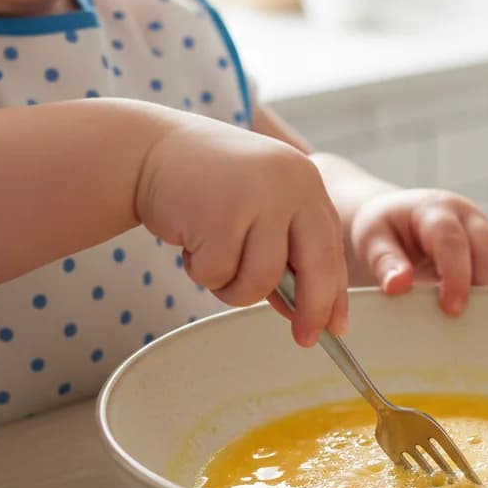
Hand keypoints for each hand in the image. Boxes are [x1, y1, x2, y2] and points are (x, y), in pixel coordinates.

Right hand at [135, 112, 347, 345]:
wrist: (150, 149)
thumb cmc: (208, 188)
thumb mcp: (258, 210)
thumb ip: (283, 253)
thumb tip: (303, 311)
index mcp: (306, 183)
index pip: (332, 249)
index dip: (335, 293)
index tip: (336, 328)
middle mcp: (290, 185)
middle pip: (316, 267)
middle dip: (311, 310)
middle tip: (305, 339)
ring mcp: (256, 197)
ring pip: (261, 280)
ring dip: (234, 288)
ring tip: (212, 261)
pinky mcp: (218, 212)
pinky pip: (217, 274)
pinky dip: (200, 271)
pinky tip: (190, 241)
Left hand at [349, 188, 487, 314]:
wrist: (393, 218)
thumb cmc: (384, 227)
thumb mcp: (372, 238)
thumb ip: (384, 261)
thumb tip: (398, 285)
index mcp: (436, 209)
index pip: (453, 241)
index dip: (456, 276)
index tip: (451, 308)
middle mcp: (465, 217)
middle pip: (487, 253)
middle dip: (479, 289)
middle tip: (459, 319)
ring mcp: (480, 234)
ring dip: (484, 295)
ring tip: (458, 319)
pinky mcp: (485, 252)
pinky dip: (483, 297)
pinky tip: (463, 311)